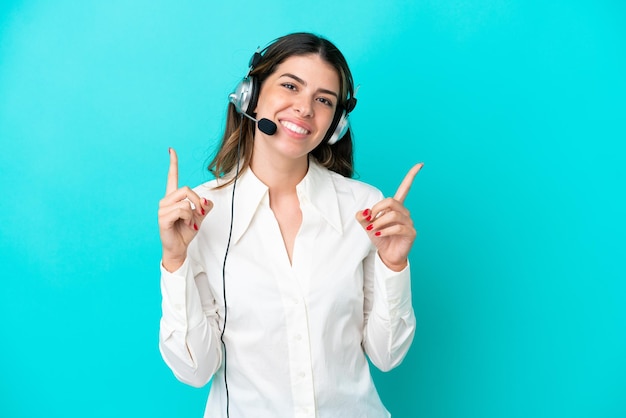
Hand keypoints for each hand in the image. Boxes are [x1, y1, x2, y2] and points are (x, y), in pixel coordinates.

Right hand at [158, 148, 212, 271]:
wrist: (179, 248)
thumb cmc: (186, 231)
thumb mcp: (200, 217)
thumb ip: (205, 206)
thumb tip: (206, 202)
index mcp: (173, 197)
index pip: (172, 177)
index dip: (173, 164)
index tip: (171, 150)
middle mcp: (166, 200)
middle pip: (186, 189)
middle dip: (198, 201)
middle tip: (200, 214)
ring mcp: (162, 209)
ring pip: (186, 202)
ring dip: (193, 213)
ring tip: (189, 223)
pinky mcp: (163, 218)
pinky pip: (182, 210)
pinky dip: (189, 218)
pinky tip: (185, 225)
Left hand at [355, 163, 422, 270]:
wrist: (388, 255)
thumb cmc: (380, 238)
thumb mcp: (368, 227)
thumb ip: (363, 218)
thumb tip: (362, 212)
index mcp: (396, 207)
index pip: (405, 188)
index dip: (411, 176)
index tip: (420, 164)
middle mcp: (404, 212)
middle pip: (391, 201)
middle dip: (376, 209)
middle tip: (369, 220)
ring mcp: (409, 222)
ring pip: (393, 215)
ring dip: (379, 222)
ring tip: (373, 230)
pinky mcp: (411, 233)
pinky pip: (397, 227)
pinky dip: (385, 231)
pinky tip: (379, 235)